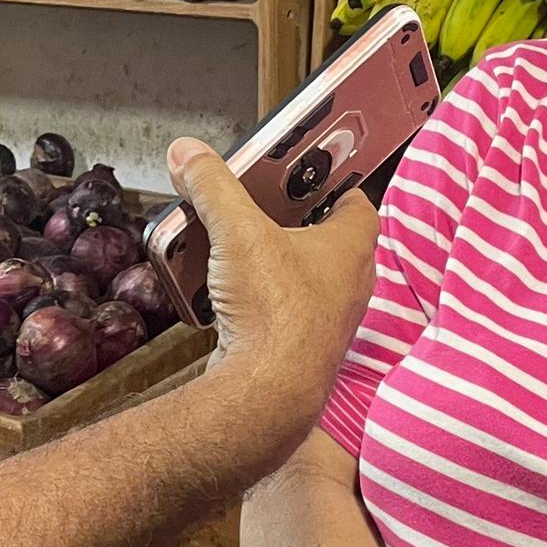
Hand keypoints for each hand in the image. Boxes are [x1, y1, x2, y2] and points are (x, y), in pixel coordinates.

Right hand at [168, 137, 377, 409]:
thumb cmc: (276, 314)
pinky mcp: (301, 349)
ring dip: (271, 264)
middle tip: (258, 208)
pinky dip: (257, 302)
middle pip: (324, 239)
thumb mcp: (237, 231)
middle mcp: (349, 285)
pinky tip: (226, 297)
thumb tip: (189, 153)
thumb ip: (212, 186)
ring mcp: (328, 321)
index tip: (307, 172)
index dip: (334, 183)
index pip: (357, 202)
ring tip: (234, 249)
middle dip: (290, 223)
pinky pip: (280, 314)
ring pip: (302, 279)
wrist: (267, 394)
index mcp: (351, 247)